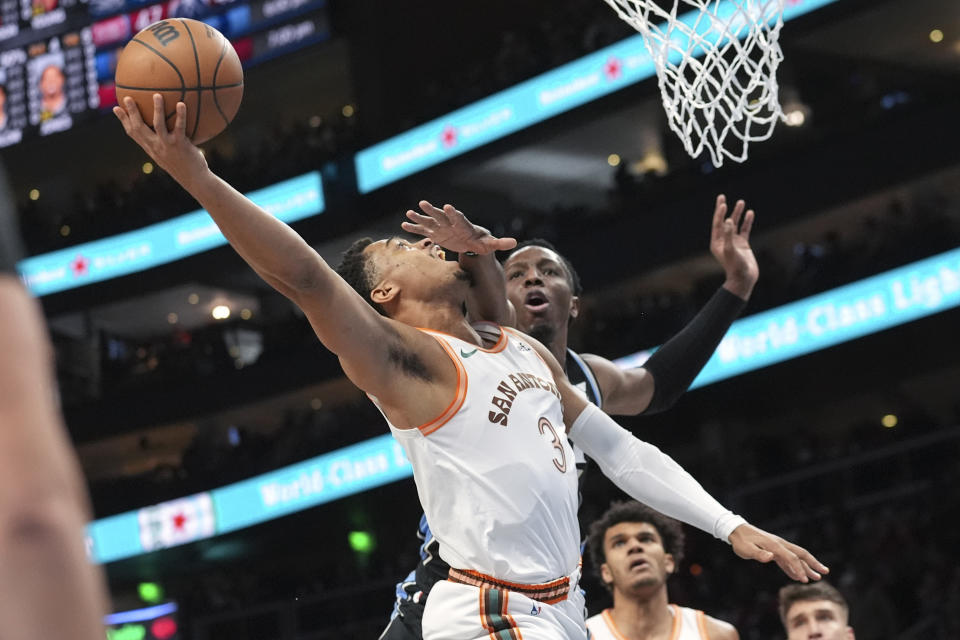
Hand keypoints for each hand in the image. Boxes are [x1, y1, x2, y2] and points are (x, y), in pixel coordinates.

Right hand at [113, 94, 207, 191]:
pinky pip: (179, 127)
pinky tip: (181, 104)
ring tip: (157, 95)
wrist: (195, 180)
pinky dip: (180, 115)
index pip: (133, 133)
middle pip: (139, 127)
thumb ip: (164, 143)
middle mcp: (156, 147)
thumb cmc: (184, 166)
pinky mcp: (180, 145)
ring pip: (158, 125)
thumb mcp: (170, 156)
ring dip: (157, 109)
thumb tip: (166, 130)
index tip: (116, 108)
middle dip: (132, 112)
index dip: (123, 120)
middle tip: (127, 97)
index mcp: (151, 148)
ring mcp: (167, 145)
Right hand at [401, 201, 515, 255]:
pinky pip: (423, 230)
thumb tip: (514, 242)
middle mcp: (450, 223)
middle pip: (441, 216)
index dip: (454, 213)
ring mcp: (441, 227)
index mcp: (463, 225)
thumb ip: (500, 242)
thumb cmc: (481, 242)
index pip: (458, 218)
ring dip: (419, 218)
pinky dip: (414, 228)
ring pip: (429, 221)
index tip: (448, 207)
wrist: (471, 242)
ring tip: (409, 213)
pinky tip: (404, 225)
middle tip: (423, 203)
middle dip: (433, 210)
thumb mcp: (490, 244)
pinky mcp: (435, 233)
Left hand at [710, 194, 757, 299]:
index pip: (717, 224)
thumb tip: (728, 220)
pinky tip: (750, 213)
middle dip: (723, 209)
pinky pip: (745, 230)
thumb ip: (728, 235)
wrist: (744, 279)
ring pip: (735, 224)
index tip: (722, 202)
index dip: (719, 213)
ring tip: (741, 202)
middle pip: (723, 221)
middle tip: (722, 196)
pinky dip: (747, 222)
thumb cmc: (735, 267)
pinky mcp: (743, 245)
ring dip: (737, 213)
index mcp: (717, 243)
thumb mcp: (731, 250)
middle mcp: (724, 241)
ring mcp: (733, 242)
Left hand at [729, 523, 828, 582]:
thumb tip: (771, 557)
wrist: (736, 530)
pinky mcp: (774, 550)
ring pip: (796, 556)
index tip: (804, 580)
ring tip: (817, 576)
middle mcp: (779, 544)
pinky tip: (797, 576)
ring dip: (807, 566)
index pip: (792, 558)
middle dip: (813, 564)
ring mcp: (778, 546)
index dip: (799, 569)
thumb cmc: (740, 541)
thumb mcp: (746, 549)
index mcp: (775, 545)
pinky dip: (793, 567)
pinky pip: (787, 560)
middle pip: (801, 554)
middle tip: (825, 572)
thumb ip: (759, 554)